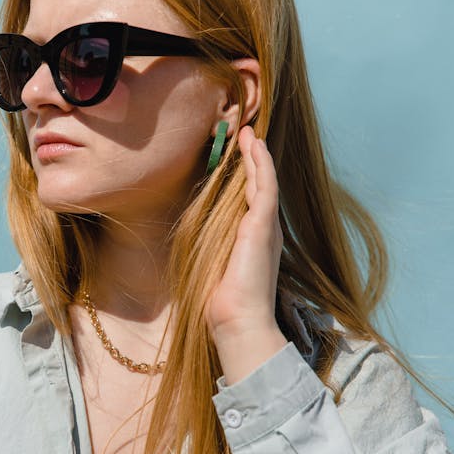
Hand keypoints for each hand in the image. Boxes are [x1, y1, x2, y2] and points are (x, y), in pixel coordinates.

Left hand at [206, 126, 286, 384]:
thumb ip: (209, 255)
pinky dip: (260, 164)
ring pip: (263, 181)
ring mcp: (266, 227)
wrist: (239, 321)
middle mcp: (263, 231)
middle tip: (245, 135)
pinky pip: (265, 186)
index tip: (237, 157)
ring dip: (256, 155)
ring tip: (248, 132)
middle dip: (253, 161)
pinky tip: (254, 145)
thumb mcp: (212, 271)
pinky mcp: (262, 225)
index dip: (246, 178)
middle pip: (260, 186)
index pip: (250, 202)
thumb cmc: (222, 305)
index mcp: (252, 241)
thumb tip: (188, 249)